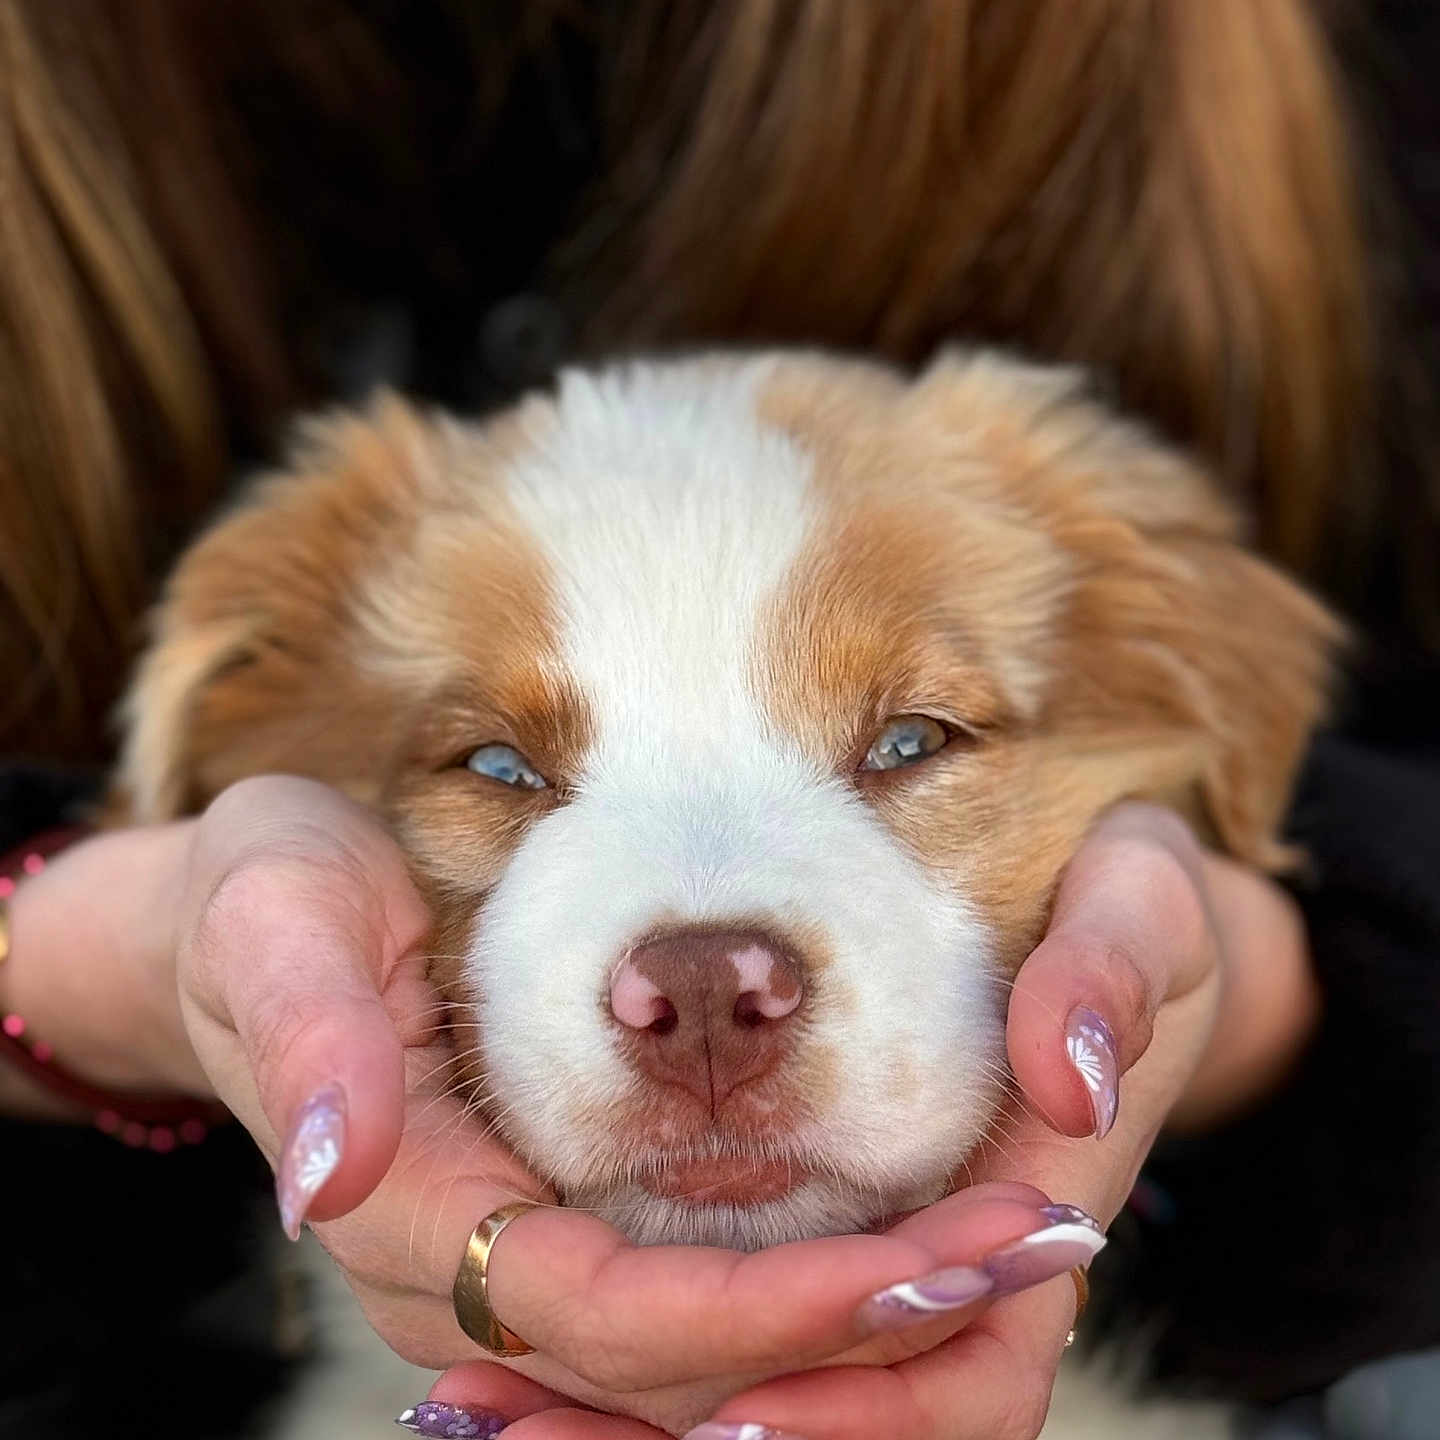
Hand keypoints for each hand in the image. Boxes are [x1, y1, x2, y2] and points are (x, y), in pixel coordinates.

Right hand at [160, 778, 1105, 1432]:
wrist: (250, 917)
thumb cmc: (271, 896)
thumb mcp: (275, 917)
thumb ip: (304, 1031)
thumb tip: (325, 1172)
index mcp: (414, 1213)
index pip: (605, 1317)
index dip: (764, 1313)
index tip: (926, 1263)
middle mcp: (466, 1281)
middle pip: (681, 1367)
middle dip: (860, 1325)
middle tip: (1030, 1245)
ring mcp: (516, 1271)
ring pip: (703, 1364)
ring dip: (864, 1322)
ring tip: (1019, 1248)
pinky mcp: (559, 1233)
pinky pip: (695, 1312)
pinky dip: (814, 1297)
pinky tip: (924, 1238)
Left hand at [423, 803, 1317, 1437]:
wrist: (1116, 903)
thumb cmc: (1126, 892)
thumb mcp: (1144, 901)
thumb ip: (1115, 971)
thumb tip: (1067, 1077)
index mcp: (1040, 1202)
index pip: (971, 1375)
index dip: (862, 1409)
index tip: (733, 1422)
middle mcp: (965, 1264)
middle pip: (859, 1422)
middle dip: (706, 1436)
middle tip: (524, 1435)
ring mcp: (896, 1247)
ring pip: (781, 1391)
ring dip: (634, 1422)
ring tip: (484, 1423)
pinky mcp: (835, 1218)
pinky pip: (735, 1328)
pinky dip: (632, 1365)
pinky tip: (510, 1362)